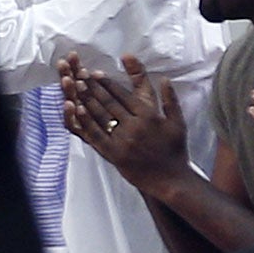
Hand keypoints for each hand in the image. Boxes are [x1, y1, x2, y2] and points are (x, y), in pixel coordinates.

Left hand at [60, 53, 187, 187]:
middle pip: (109, 103)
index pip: (123, 95)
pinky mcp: (113, 154)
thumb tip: (163, 78)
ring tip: (75, 87)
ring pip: (100, 116)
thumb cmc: (175, 150)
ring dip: (86, 100)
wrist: (169, 178)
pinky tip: (76, 111)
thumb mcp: (178, 122)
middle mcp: (134, 126)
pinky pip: (96, 135)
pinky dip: (85, 121)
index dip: (107, 83)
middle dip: (93, 88)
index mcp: (149, 116)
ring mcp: (122, 140)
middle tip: (79, 76)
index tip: (95, 74)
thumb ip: (170, 99)